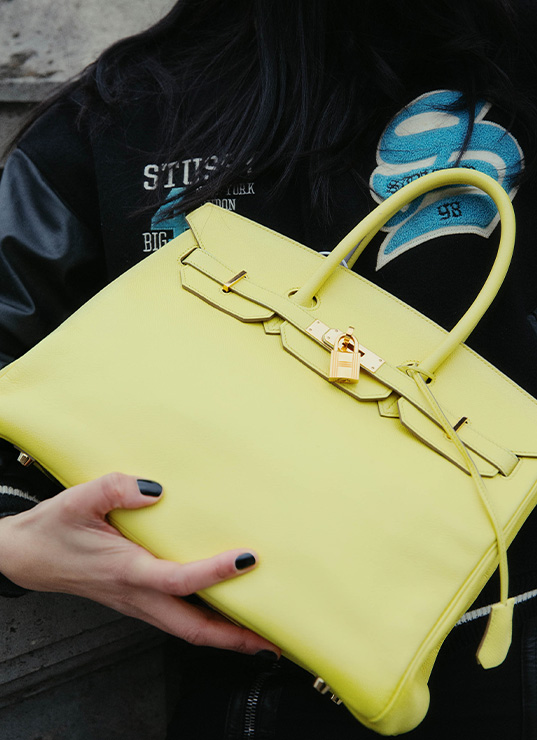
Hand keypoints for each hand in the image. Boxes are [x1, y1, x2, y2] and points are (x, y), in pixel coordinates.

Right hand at [0, 472, 279, 655]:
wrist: (26, 556)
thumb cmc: (52, 530)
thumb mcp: (77, 500)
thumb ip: (115, 488)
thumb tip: (156, 490)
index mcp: (126, 571)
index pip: (179, 580)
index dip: (215, 573)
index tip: (247, 558)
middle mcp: (136, 595)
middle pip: (192, 629)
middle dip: (235, 637)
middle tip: (274, 636)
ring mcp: (137, 602)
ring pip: (187, 629)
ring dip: (224, 635)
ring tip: (260, 632)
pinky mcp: (136, 599)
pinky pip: (177, 618)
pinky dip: (206, 622)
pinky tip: (222, 610)